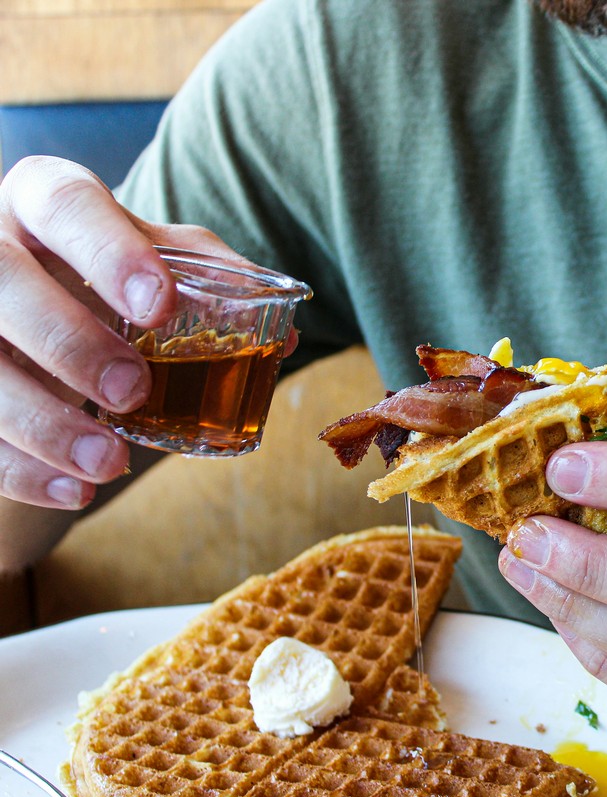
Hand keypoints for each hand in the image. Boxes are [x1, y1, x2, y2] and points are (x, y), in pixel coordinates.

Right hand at [0, 156, 241, 508]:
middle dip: (69, 342)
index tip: (160, 305)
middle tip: (133, 391)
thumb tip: (284, 336)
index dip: (110, 252)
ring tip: (107, 463)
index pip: (66, 204)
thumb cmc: (108, 277)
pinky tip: (74, 492)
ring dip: (43, 423)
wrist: (43, 314)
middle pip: (2, 282)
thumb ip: (213, 281)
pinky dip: (22, 469)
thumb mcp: (157, 261)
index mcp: (44, 199)